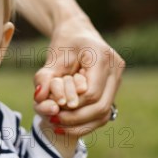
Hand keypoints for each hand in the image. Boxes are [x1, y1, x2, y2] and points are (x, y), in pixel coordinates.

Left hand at [33, 16, 124, 136]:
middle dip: (76, 119)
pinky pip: (104, 111)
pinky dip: (87, 121)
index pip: (91, 94)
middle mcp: (115, 68)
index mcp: (102, 56)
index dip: (72, 107)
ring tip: (59, 126)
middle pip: (101, 107)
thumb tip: (39, 99)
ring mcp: (117, 78)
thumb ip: (44, 78)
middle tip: (53, 121)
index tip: (52, 110)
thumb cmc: (64, 42)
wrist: (78, 31)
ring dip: (82, 124)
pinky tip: (68, 124)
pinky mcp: (114, 87)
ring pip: (105, 113)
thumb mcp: (51, 59)